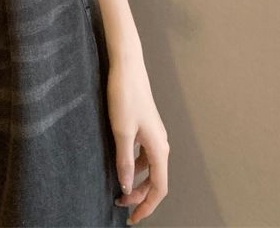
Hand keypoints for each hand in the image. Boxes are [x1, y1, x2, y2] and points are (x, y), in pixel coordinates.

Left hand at [106, 54, 168, 224]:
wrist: (127, 67)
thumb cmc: (125, 95)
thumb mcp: (121, 131)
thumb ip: (124, 161)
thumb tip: (127, 186)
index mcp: (159, 148)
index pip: (159, 188)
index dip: (148, 206)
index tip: (133, 219)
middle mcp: (160, 143)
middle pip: (156, 180)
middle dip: (140, 196)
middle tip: (120, 205)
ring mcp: (154, 134)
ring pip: (150, 167)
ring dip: (137, 181)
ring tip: (119, 189)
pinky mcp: (145, 126)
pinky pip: (144, 154)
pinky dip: (135, 165)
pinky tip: (121, 165)